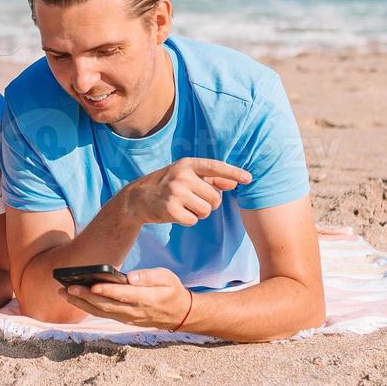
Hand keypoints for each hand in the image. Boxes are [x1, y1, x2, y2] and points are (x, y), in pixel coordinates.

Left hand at [59, 268, 191, 329]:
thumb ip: (148, 277)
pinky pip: (103, 315)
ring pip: (101, 312)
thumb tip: (130, 278)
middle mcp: (134, 311)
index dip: (107, 291)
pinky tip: (75, 299)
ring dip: (81, 304)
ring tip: (63, 293)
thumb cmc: (171, 290)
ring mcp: (128, 318)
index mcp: (146, 298)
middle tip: (66, 288)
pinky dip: (88, 308)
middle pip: (106, 305)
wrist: (179, 314)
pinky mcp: (124, 320)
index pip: (123, 295)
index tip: (92, 285)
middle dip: (85, 297)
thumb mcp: (167, 278)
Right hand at [124, 158, 251, 226]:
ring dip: (198, 213)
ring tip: (184, 206)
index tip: (249, 178)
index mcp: (187, 164)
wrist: (137, 198)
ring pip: (206, 211)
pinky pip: (193, 220)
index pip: (215, 167)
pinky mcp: (170, 208)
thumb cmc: (167, 185)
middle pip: (215, 198)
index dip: (233, 173)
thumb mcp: (186, 176)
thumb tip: (233, 184)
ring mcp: (175, 191)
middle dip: (209, 204)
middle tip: (193, 201)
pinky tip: (176, 213)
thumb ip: (210, 179)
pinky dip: (188, 220)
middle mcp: (182, 176)